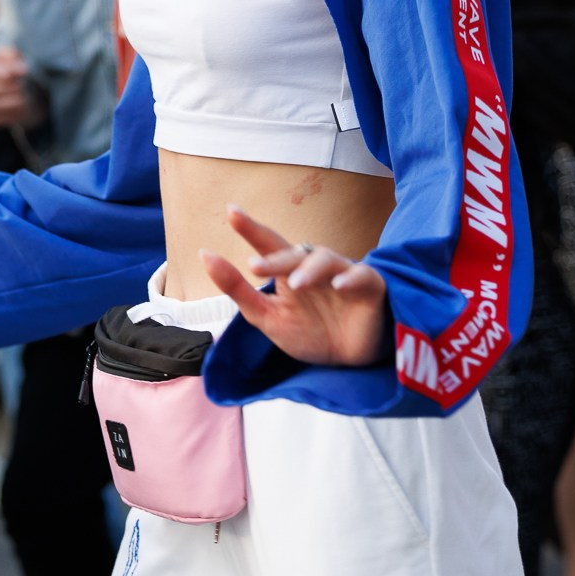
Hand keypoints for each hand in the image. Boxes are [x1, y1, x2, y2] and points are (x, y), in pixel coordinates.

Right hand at [0, 46, 29, 128]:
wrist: (25, 92)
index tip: (19, 72)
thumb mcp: (13, 57)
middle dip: (6, 87)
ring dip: (13, 100)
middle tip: (21, 85)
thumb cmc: (15, 71)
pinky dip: (15, 113)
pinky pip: (1, 119)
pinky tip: (22, 106)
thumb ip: (10, 53)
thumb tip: (14, 61)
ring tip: (24, 94)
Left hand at [197, 206, 387, 366]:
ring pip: (327, 259)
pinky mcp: (369, 288)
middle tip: (254, 267)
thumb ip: (236, 288)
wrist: (349, 363)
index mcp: (288, 272)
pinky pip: (361, 276)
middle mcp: (314, 268)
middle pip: (295, 253)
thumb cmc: (309, 332)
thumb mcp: (267, 316)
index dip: (250, 229)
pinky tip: (340, 286)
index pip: (268, 245)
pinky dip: (351, 279)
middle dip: (276, 259)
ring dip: (310, 269)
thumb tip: (205, 254)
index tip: (230, 212)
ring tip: (295, 284)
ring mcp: (342, 275)